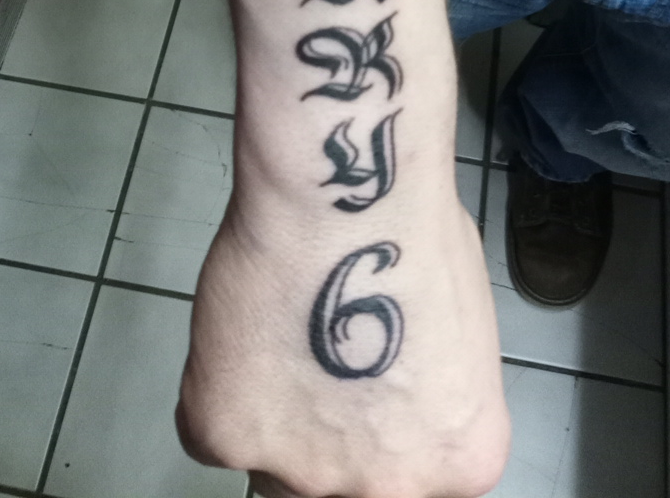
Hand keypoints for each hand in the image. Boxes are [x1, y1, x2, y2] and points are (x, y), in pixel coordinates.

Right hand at [175, 192, 509, 497]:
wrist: (342, 200)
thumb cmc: (412, 230)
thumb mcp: (460, 329)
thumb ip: (432, 389)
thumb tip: (406, 389)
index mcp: (458, 459)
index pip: (416, 486)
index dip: (388, 444)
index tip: (370, 414)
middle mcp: (387, 487)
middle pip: (342, 490)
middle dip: (331, 439)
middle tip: (320, 371)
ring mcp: (303, 471)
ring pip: (274, 469)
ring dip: (276, 417)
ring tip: (285, 330)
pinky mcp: (225, 437)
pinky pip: (209, 430)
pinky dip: (218, 387)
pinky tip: (244, 327)